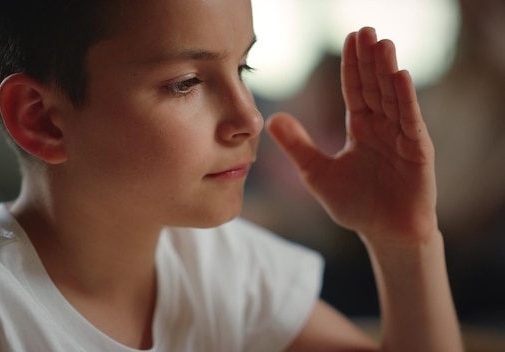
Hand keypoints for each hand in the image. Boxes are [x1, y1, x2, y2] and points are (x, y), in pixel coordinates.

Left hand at [266, 27, 436, 243]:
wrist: (384, 234)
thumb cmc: (355, 205)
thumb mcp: (317, 173)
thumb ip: (297, 146)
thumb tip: (272, 118)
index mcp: (361, 128)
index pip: (355, 90)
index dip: (351, 66)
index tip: (349, 38)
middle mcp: (382, 127)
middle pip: (374, 87)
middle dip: (370, 59)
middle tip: (365, 29)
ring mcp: (402, 138)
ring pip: (393, 98)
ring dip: (388, 71)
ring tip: (383, 43)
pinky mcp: (418, 153)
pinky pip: (410, 122)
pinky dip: (406, 100)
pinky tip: (401, 77)